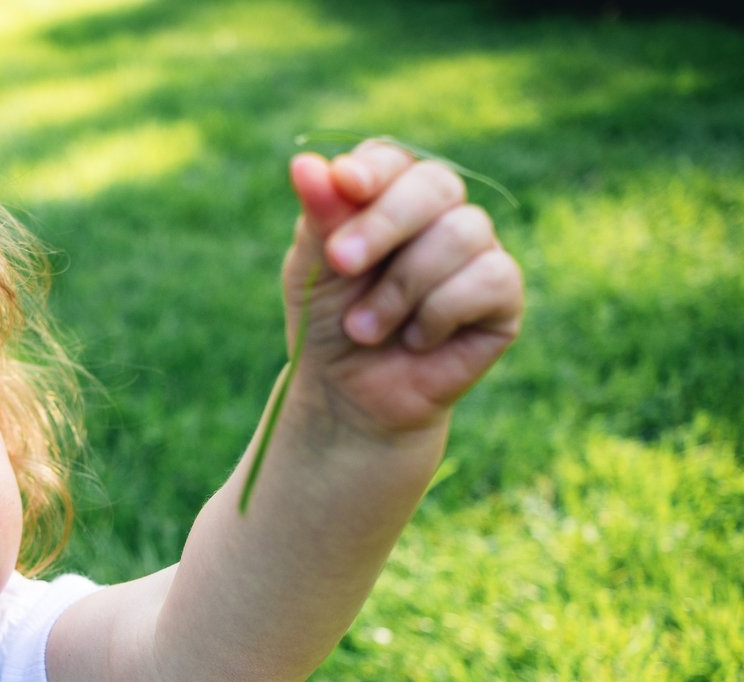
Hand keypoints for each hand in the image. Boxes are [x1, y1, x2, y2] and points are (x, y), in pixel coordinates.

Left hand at [281, 140, 523, 438]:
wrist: (349, 396)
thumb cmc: (329, 324)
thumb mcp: (311, 270)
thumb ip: (318, 218)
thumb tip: (304, 163)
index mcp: (388, 196)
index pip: (392, 159)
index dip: (373, 169)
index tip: (344, 184)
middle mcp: (439, 214)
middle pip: (435, 184)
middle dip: (384, 223)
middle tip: (342, 263)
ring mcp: (476, 250)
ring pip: (462, 232)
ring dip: (401, 287)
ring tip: (364, 329)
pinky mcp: (503, 295)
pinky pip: (488, 278)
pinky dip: (439, 313)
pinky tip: (416, 341)